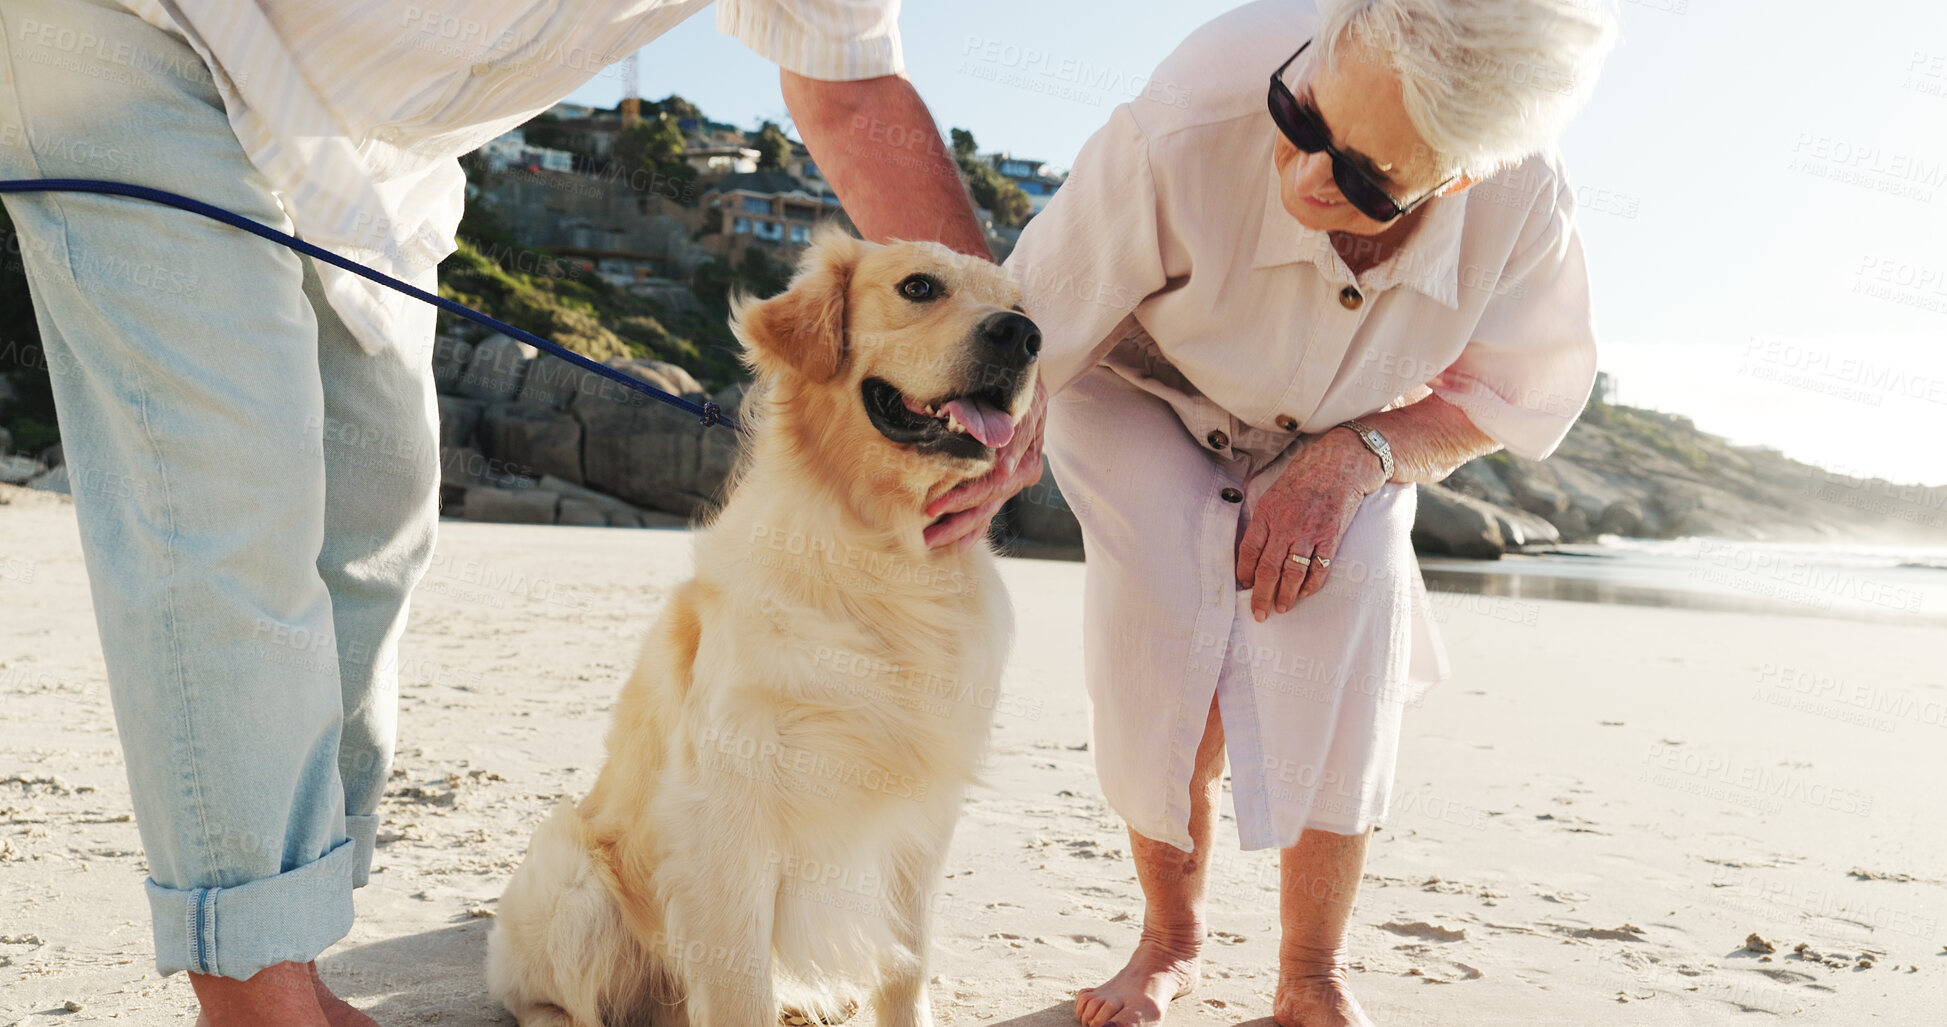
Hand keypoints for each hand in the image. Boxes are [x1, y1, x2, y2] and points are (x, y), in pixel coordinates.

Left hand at [923, 379, 1047, 550]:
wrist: (1029, 387)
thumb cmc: (1016, 389)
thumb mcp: (1013, 399)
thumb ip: (997, 423)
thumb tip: (987, 456)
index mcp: (1025, 458)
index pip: (990, 485)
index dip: (962, 497)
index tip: (935, 507)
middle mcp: (1021, 474)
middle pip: (986, 506)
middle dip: (955, 525)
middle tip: (926, 537)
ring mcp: (1013, 482)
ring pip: (986, 514)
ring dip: (960, 533)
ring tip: (933, 547)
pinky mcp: (1004, 485)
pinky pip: (988, 513)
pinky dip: (972, 530)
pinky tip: (955, 548)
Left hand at [1234, 431, 1384, 621]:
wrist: (1340, 464)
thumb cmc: (1305, 476)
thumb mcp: (1274, 491)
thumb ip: (1264, 519)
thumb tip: (1252, 547)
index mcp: (1267, 513)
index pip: (1248, 550)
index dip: (1244, 572)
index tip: (1244, 586)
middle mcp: (1285, 525)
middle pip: (1268, 568)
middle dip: (1262, 595)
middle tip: (1258, 613)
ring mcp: (1309, 532)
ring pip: (1292, 573)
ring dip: (1285, 595)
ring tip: (1281, 608)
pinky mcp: (1331, 537)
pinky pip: (1319, 568)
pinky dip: (1311, 585)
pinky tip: (1305, 594)